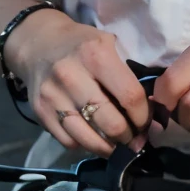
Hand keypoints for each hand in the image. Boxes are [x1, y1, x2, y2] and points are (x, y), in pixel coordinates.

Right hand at [5, 10, 150, 157]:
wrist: (38, 43)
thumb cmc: (82, 44)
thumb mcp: (108, 44)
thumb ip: (127, 73)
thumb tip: (151, 111)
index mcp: (95, 55)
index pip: (130, 96)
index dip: (143, 117)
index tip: (147, 123)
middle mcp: (71, 75)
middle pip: (111, 123)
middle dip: (129, 137)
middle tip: (135, 139)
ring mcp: (53, 96)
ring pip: (88, 138)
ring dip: (109, 148)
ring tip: (117, 145)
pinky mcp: (40, 111)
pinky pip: (69, 141)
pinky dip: (85, 146)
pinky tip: (95, 139)